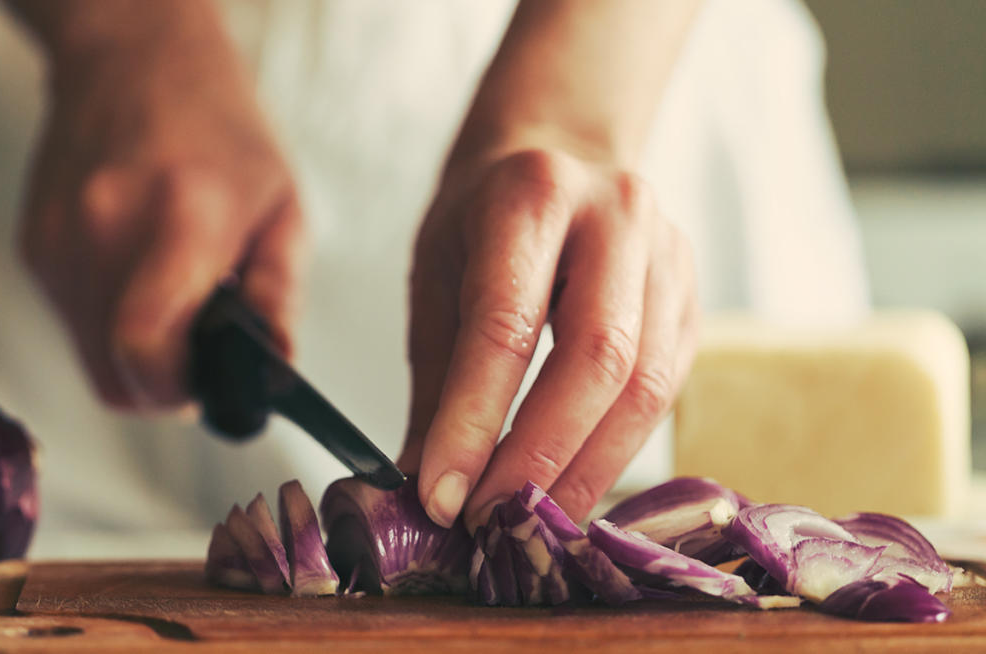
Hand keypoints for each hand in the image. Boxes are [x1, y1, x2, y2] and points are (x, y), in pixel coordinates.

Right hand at [18, 6, 303, 408]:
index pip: (146, 348)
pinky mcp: (33, 247)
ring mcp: (59, 242)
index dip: (176, 390)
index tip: (205, 384)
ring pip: (87, 357)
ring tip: (170, 300)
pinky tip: (136, 275)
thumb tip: (273, 368)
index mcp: (180, 221)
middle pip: (113, 375)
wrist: (133, 55)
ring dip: (131, 355)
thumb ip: (278, 295)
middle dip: (160, 385)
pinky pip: (69, 321)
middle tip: (196, 354)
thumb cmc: (218, 126)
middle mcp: (105, 232)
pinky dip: (106, 321)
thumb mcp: (280, 205)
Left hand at [399, 147, 698, 529]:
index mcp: (532, 195)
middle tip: (489, 523)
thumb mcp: (438, 276)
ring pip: (646, 385)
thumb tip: (425, 487)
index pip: (505, 324)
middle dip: (539, 457)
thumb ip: (437, 381)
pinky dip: (617, 450)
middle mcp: (616, 214)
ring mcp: (670, 254)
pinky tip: (574, 484)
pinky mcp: (693, 297)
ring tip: (531, 524)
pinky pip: (667, 391)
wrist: (560, 151)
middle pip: (596, 358)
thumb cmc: (484, 217)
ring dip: (586, 469)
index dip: (474, 422)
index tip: (441, 496)